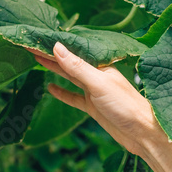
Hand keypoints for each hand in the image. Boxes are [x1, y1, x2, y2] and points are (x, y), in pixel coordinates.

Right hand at [27, 43, 166, 158]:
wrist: (141, 133)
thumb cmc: (125, 106)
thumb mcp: (99, 84)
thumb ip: (77, 67)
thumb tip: (57, 47)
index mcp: (100, 65)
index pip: (72, 51)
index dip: (54, 45)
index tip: (37, 39)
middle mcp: (97, 76)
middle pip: (69, 63)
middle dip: (51, 55)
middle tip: (30, 46)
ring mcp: (94, 92)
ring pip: (70, 78)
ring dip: (55, 70)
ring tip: (37, 60)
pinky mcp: (93, 108)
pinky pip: (74, 98)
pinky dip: (62, 93)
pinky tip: (50, 88)